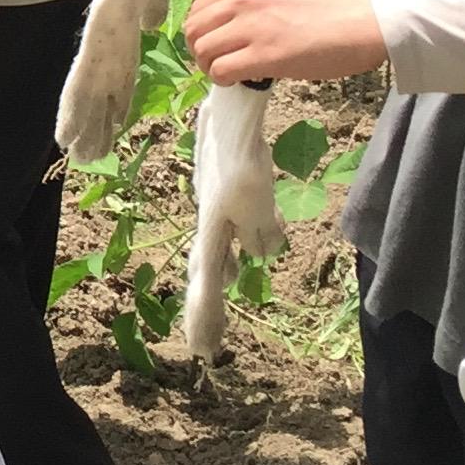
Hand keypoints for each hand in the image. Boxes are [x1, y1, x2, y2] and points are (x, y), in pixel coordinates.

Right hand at [184, 82, 286, 356]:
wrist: (229, 113)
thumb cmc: (242, 160)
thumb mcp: (255, 203)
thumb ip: (259, 234)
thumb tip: (260, 254)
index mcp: (211, 232)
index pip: (205, 286)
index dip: (205, 317)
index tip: (203, 351)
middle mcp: (208, 223)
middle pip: (205, 272)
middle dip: (207, 306)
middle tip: (207, 339)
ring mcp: (213, 206)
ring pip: (216, 248)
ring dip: (220, 274)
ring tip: (227, 289)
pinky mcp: (221, 189)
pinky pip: (229, 227)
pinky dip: (239, 242)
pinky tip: (257, 239)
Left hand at [185, 0, 384, 82]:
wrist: (367, 20)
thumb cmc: (334, 9)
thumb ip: (254, 4)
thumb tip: (235, 30)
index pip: (199, 8)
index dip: (203, 31)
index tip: (217, 45)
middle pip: (193, 30)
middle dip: (200, 51)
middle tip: (218, 64)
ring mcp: (250, 26)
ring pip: (202, 51)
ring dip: (210, 68)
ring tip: (231, 74)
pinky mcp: (263, 55)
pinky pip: (221, 71)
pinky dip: (224, 80)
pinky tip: (242, 81)